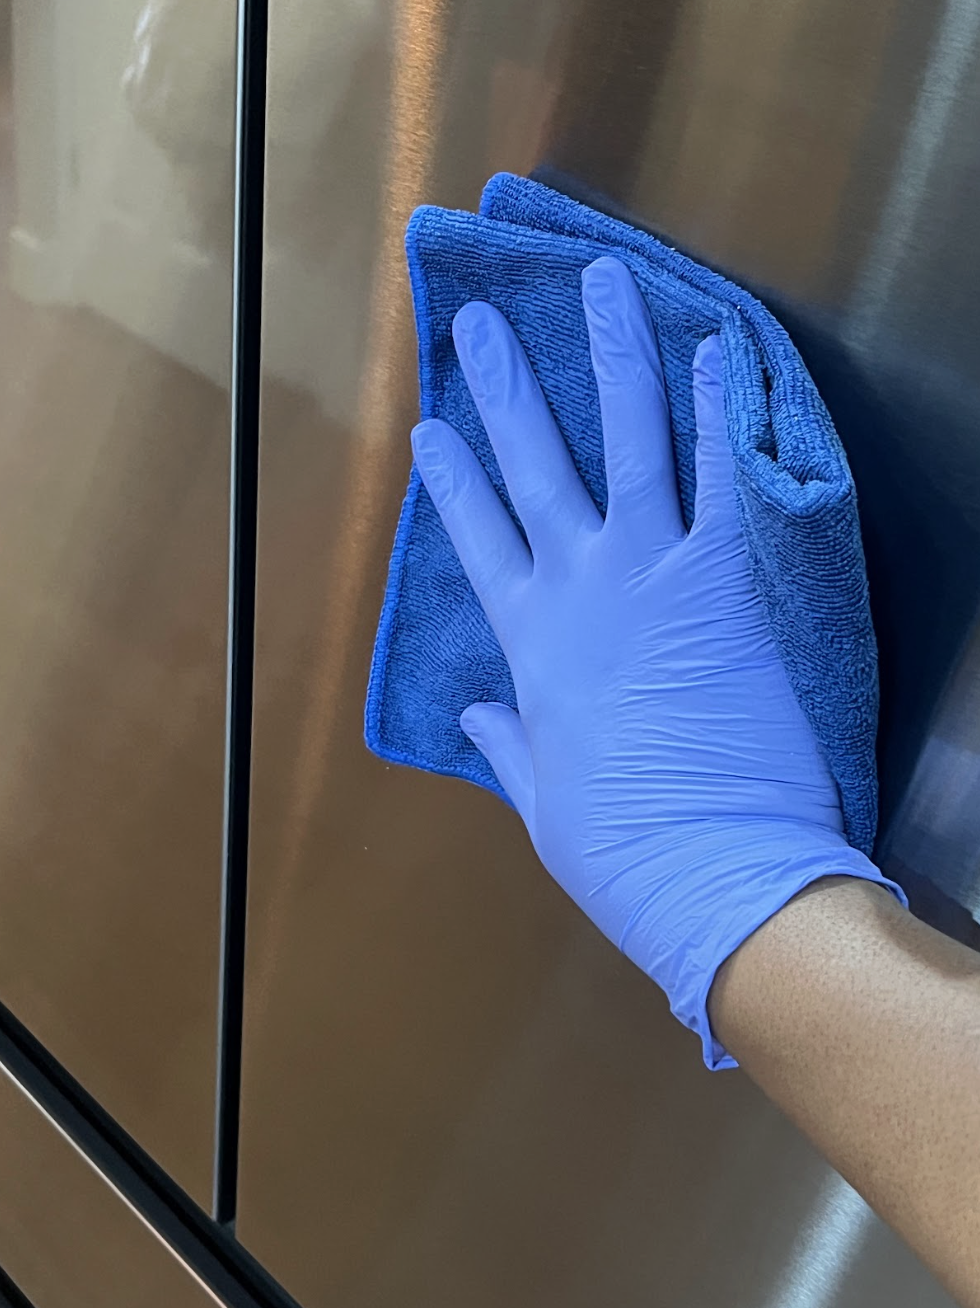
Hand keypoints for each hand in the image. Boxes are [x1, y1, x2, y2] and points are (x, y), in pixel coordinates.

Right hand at [410, 255, 901, 1066]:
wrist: (715, 870)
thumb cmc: (621, 846)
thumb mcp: (542, 799)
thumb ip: (508, 741)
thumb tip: (474, 712)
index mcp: (530, 643)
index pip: (476, 539)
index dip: (451, 479)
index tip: (430, 426)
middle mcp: (581, 589)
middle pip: (531, 468)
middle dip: (502, 389)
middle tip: (478, 322)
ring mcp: (652, 574)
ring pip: (625, 442)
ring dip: (610, 357)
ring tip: (602, 285)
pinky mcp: (723, 579)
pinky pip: (718, 478)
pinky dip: (716, 412)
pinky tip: (713, 349)